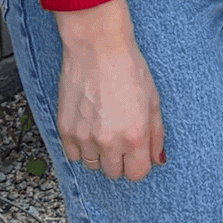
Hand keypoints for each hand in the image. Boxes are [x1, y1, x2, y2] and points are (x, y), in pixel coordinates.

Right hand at [56, 0, 164, 181]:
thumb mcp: (154, 101)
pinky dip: (81, 147)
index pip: (136, 174)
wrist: (97, 48)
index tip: (137, 153)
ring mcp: (84, 137)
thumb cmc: (130, 69)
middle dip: (120, 159)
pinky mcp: (65, 129)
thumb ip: (157, 135)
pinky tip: (89, 127)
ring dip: (99, 154)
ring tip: (104, 128)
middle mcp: (109, 141)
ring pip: (92, 165)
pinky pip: (73, 155)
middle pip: (114, 173)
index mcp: (135, 135)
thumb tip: (158, 160)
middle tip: (121, 136)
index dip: (139, 164)